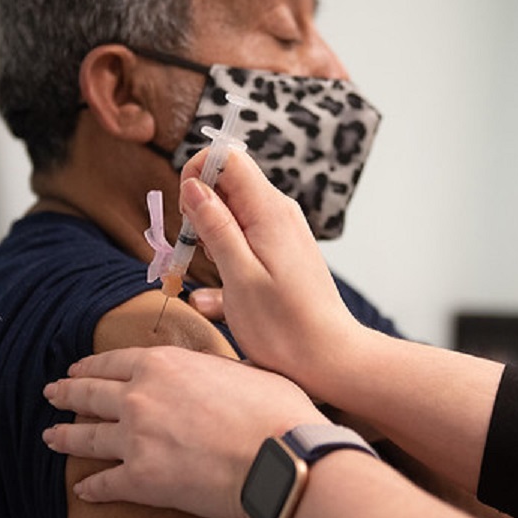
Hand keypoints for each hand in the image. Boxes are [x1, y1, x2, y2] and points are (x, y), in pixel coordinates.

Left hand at [42, 346, 326, 517]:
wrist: (281, 458)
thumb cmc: (277, 412)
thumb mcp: (246, 370)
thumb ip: (217, 369)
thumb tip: (222, 373)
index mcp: (165, 363)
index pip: (114, 361)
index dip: (91, 367)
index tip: (78, 370)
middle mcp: (140, 395)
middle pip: (89, 393)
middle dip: (66, 393)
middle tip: (51, 395)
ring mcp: (135, 438)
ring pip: (86, 437)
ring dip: (65, 437)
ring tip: (51, 437)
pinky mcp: (140, 480)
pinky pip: (103, 483)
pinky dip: (91, 487)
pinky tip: (83, 490)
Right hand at [179, 149, 364, 386]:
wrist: (330, 359)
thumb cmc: (284, 327)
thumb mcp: (239, 276)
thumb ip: (216, 227)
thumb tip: (194, 185)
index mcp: (269, 210)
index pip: (227, 158)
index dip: (198, 175)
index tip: (186, 214)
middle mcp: (280, 212)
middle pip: (227, 183)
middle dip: (200, 210)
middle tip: (199, 253)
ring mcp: (283, 232)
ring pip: (232, 212)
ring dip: (210, 237)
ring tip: (219, 276)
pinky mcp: (282, 252)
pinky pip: (244, 236)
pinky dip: (227, 254)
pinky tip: (227, 289)